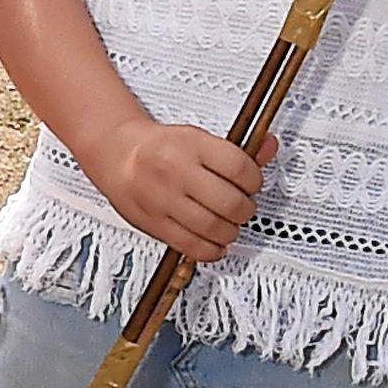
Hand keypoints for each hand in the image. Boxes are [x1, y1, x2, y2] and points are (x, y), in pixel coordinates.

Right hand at [91, 115, 264, 262]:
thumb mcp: (199, 137)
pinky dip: (211, 250)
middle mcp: (176, 171)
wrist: (118, 155)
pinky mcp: (156, 224)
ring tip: (228, 224)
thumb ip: (238, 148)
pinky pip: (192, 247)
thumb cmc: (160, 147)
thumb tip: (269, 147)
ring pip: (214, 228)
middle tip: (242, 207)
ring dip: (231, 231)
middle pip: (230, 202)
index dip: (255, 180)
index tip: (252, 184)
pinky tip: (215, 242)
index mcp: (191, 145)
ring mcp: (164, 200)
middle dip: (246, 210)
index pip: (239, 168)